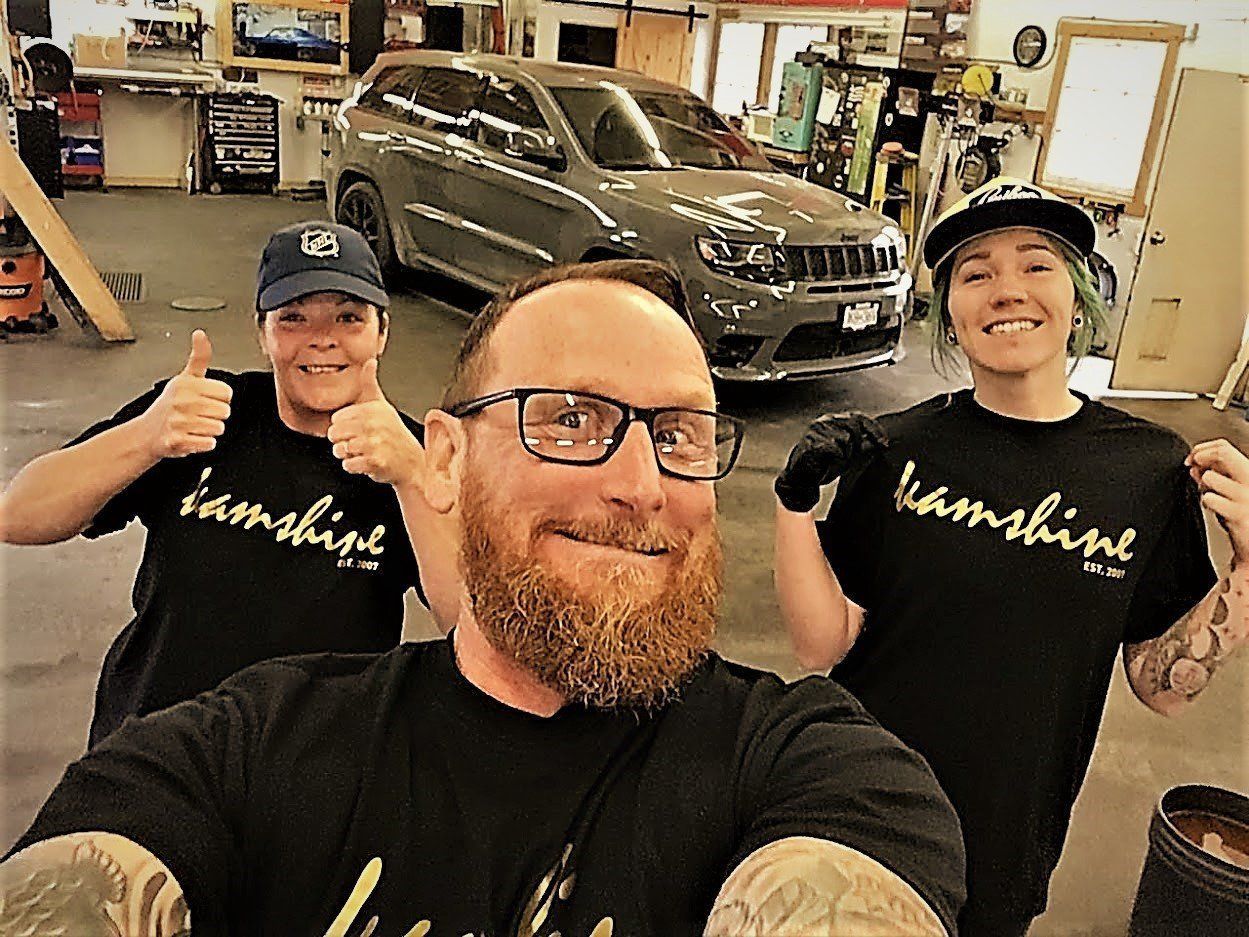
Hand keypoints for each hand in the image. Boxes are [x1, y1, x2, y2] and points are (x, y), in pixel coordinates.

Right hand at [142, 329, 232, 458]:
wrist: (146, 433)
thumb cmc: (169, 405)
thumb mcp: (185, 378)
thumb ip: (199, 357)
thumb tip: (200, 334)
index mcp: (187, 384)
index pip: (226, 393)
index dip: (219, 398)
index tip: (205, 399)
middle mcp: (182, 401)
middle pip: (225, 412)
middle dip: (215, 416)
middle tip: (198, 415)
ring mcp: (179, 421)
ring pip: (218, 428)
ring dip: (209, 431)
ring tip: (194, 426)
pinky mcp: (177, 440)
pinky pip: (209, 444)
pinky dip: (203, 444)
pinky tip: (191, 437)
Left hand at [327, 359, 423, 485]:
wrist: (413, 463)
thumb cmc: (394, 435)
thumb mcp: (383, 405)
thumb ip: (370, 383)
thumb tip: (370, 361)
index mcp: (373, 409)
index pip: (337, 418)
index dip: (344, 426)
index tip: (358, 429)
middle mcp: (374, 424)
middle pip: (335, 433)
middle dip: (343, 441)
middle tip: (359, 443)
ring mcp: (375, 443)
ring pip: (340, 449)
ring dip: (348, 455)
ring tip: (363, 453)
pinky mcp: (375, 461)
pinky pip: (348, 465)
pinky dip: (354, 467)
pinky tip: (367, 462)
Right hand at [774, 412, 887, 512]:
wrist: (800, 478)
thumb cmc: (823, 464)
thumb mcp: (848, 452)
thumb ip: (863, 445)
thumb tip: (882, 442)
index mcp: (834, 420)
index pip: (859, 418)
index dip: (875, 430)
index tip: (884, 444)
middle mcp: (825, 421)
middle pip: (853, 427)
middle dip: (857, 446)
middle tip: (850, 459)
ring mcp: (818, 430)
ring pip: (845, 440)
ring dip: (845, 455)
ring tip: (835, 462)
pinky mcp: (813, 441)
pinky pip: (835, 451)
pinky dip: (835, 460)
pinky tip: (827, 464)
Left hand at [1188, 438, 1248, 563]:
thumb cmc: (1246, 517)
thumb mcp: (1234, 490)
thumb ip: (1217, 475)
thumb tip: (1195, 466)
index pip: (1224, 447)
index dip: (1202, 449)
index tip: (1192, 457)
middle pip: (1222, 453)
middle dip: (1201, 456)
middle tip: (1192, 465)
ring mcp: (1248, 496)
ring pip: (1211, 477)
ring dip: (1204, 487)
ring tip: (1215, 499)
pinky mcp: (1239, 512)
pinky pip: (1209, 499)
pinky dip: (1208, 503)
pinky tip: (1219, 511)